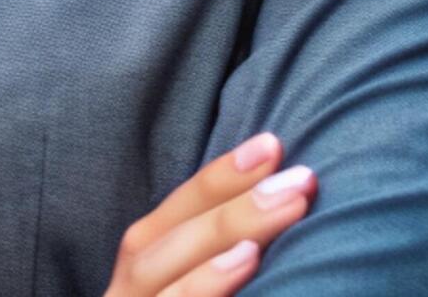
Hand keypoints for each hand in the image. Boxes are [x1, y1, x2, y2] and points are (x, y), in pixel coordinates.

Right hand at [103, 129, 315, 296]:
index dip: (220, 177)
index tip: (273, 144)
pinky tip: (245, 262)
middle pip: (165, 238)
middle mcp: (127, 288)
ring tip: (282, 208)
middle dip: (233, 200)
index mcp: (141, 267)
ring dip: (224, 233)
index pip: (175, 213)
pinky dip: (204, 285)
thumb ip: (221, 248)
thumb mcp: (195, 274)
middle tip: (300, 178)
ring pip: (161, 270)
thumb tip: (281, 199)